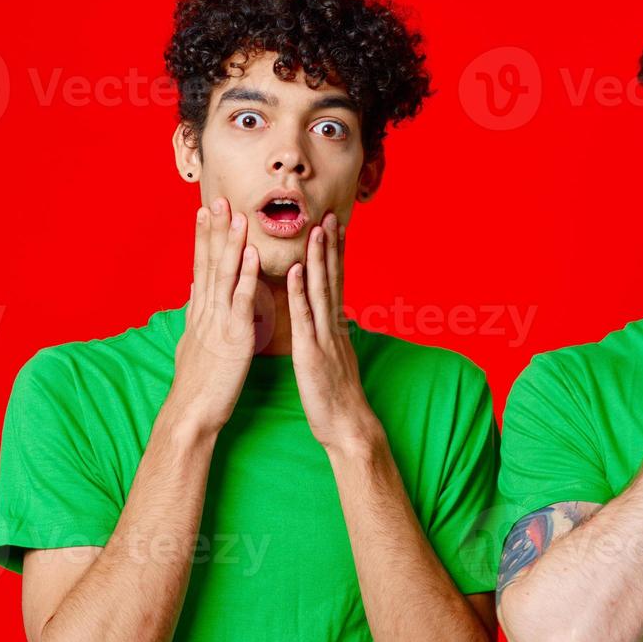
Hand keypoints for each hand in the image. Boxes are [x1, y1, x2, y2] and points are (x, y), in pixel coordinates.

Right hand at [168, 198, 259, 434]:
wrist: (192, 413)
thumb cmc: (199, 385)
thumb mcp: (196, 345)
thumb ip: (199, 319)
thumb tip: (196, 298)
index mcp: (200, 313)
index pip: (202, 267)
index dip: (204, 239)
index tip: (206, 212)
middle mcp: (206, 312)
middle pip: (210, 263)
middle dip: (215, 231)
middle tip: (219, 199)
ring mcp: (219, 322)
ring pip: (225, 275)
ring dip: (231, 244)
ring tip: (237, 216)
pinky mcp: (234, 337)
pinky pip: (242, 302)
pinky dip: (246, 277)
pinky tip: (252, 256)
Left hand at [286, 212, 377, 452]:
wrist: (347, 426)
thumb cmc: (336, 397)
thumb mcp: (334, 359)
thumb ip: (330, 336)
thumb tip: (330, 320)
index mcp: (335, 327)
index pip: (335, 283)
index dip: (335, 254)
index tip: (334, 227)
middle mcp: (333, 326)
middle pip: (332, 278)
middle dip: (330, 246)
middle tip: (329, 214)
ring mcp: (324, 337)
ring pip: (320, 290)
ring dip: (317, 258)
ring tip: (315, 230)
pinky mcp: (311, 353)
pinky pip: (304, 317)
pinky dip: (299, 292)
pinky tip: (295, 271)